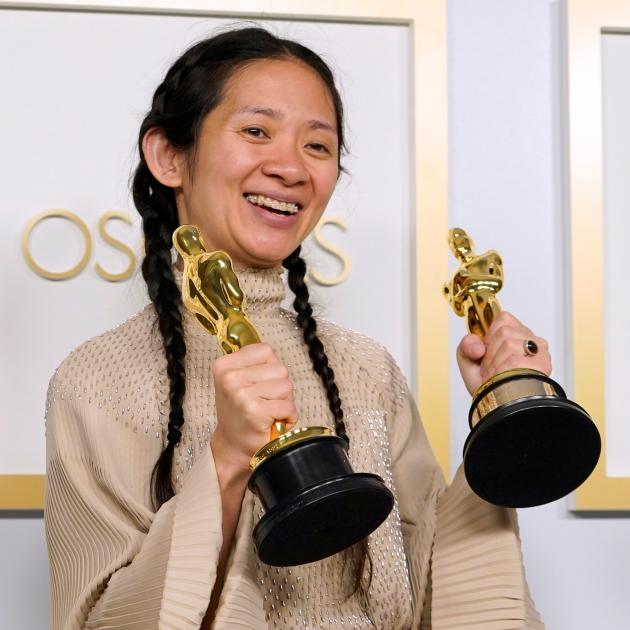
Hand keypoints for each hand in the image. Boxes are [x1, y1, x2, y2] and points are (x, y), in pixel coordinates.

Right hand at [210, 343, 297, 476]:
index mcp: (224, 365)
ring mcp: (241, 393)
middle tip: (265, 401)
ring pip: (286, 386)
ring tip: (268, 411)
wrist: (232, 446)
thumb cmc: (239, 412)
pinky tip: (273, 422)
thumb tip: (272, 353)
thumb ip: (254, 364)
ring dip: (284, 402)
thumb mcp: (238, 381)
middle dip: (280, 386)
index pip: (266, 350)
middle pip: (280, 368)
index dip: (271, 367)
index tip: (259, 383)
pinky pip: (288, 406)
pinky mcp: (254, 410)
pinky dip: (287, 416)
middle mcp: (230, 377)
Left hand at [456, 311, 551, 395]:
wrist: (496, 406)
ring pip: (508, 344)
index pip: (504, 318)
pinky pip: (514, 360)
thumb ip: (466, 344)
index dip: (490, 335)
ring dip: (495, 364)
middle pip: (504, 331)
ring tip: (499, 375)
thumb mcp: (468, 360)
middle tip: (492, 368)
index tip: (488, 352)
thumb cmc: (487, 384)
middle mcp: (531, 341)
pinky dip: (502, 372)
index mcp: (516, 334)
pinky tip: (505, 379)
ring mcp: (539, 353)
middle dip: (490, 353)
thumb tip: (479, 346)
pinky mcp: (542, 365)